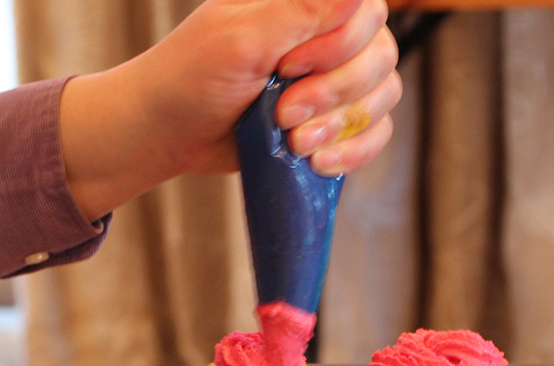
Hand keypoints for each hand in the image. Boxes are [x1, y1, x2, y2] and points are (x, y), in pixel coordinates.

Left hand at [60, 0, 400, 219]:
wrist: (169, 134)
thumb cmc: (191, 78)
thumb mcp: (241, 38)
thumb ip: (302, 8)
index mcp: (307, 1)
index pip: (366, 9)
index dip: (338, 44)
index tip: (286, 66)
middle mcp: (330, 32)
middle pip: (380, 54)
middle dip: (334, 93)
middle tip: (283, 113)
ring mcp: (336, 77)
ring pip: (384, 95)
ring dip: (341, 126)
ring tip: (294, 142)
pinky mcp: (336, 120)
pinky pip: (376, 132)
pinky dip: (354, 151)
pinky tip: (318, 162)